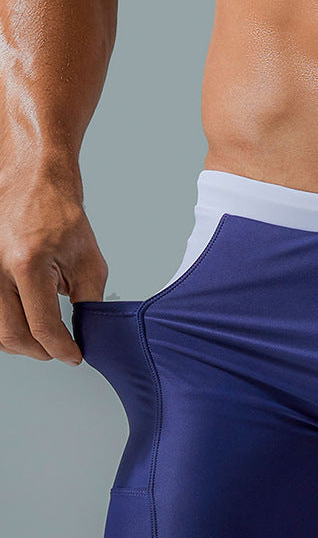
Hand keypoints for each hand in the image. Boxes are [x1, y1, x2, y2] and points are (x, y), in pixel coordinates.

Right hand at [0, 164, 107, 365]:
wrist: (32, 182)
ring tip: (43, 337)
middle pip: (12, 335)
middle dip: (41, 351)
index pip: (43, 326)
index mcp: (26, 264)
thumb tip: (87, 331)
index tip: (74, 356)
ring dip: (20, 341)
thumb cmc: (58, 213)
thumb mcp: (88, 260)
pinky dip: (4, 325)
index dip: (62, 349)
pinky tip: (22, 322)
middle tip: (59, 350)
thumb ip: (88, 300)